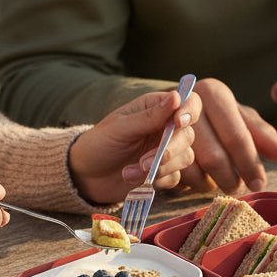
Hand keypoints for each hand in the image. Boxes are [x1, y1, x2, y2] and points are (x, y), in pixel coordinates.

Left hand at [68, 87, 201, 203]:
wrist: (87, 176)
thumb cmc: (99, 144)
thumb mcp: (121, 127)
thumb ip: (150, 116)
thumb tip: (176, 96)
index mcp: (156, 108)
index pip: (188, 102)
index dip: (189, 111)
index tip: (179, 123)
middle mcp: (166, 128)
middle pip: (188, 134)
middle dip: (170, 149)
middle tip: (145, 161)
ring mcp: (167, 151)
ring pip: (185, 158)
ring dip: (160, 167)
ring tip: (131, 171)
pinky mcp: (165, 173)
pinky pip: (175, 177)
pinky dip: (157, 180)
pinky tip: (134, 179)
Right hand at [176, 78, 276, 194]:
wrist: (167, 113)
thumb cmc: (213, 117)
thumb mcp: (238, 119)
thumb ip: (260, 134)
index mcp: (213, 93)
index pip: (237, 136)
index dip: (250, 163)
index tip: (259, 184)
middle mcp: (188, 103)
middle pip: (215, 157)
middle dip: (229, 178)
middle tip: (238, 187)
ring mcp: (165, 124)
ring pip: (195, 168)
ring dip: (210, 182)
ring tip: (218, 182)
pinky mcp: (152, 144)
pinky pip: (176, 174)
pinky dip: (191, 182)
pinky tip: (199, 179)